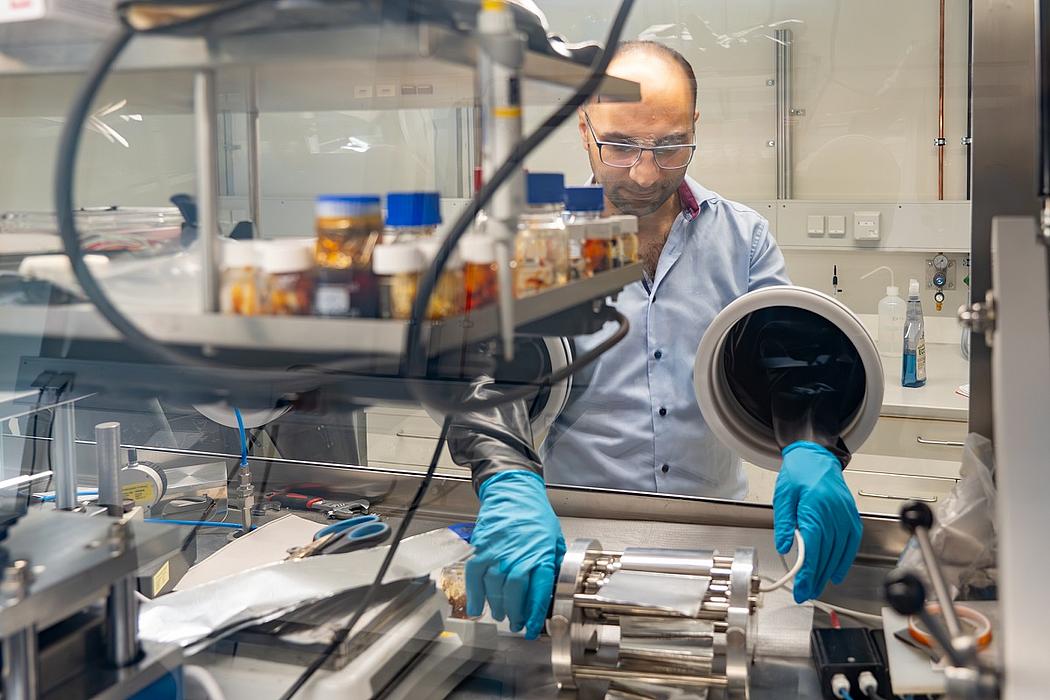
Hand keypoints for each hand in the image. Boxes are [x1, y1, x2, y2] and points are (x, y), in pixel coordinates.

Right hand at [466, 470, 564, 638]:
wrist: (513, 492)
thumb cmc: (535, 514)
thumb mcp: (554, 538)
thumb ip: (554, 563)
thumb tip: (555, 586)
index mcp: (541, 554)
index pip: (539, 591)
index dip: (535, 614)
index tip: (533, 628)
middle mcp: (519, 554)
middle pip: (514, 592)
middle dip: (514, 613)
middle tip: (515, 623)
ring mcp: (498, 550)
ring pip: (494, 586)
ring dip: (495, 605)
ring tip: (499, 615)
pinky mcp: (481, 546)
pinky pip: (474, 575)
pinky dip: (474, 593)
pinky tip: (476, 606)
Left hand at [773, 441, 861, 602]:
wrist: (816, 456)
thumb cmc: (798, 473)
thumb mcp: (783, 496)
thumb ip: (784, 523)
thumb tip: (784, 547)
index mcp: (815, 507)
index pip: (813, 547)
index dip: (808, 571)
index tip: (802, 588)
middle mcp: (834, 513)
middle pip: (827, 553)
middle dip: (816, 577)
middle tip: (806, 593)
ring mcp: (846, 514)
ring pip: (839, 551)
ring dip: (829, 572)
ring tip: (818, 586)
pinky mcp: (851, 515)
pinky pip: (851, 542)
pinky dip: (844, 559)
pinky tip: (836, 572)